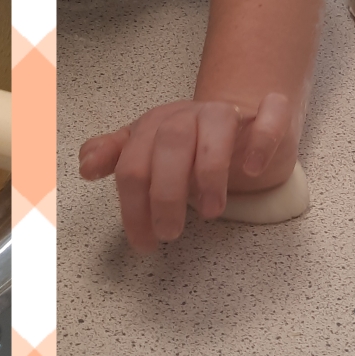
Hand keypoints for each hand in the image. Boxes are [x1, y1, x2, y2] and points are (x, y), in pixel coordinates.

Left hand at [79, 92, 291, 252]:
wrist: (243, 116)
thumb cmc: (191, 145)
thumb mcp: (150, 151)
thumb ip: (117, 158)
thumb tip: (84, 165)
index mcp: (157, 125)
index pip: (134, 161)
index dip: (133, 205)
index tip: (143, 242)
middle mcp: (190, 114)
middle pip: (169, 142)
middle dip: (166, 191)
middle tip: (170, 234)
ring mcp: (229, 113)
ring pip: (215, 126)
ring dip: (210, 170)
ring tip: (211, 212)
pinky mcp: (269, 116)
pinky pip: (270, 117)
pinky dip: (261, 142)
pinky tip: (253, 170)